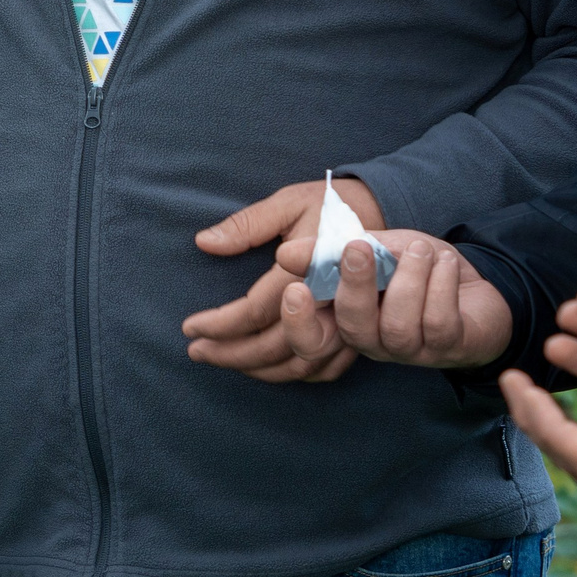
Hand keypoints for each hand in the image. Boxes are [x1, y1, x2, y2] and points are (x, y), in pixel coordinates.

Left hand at [182, 176, 381, 382]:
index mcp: (310, 270)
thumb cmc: (331, 204)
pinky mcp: (359, 333)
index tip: (190, 327)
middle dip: (230, 354)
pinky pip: (324, 369)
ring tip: (222, 359)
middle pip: (275, 347)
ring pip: (298, 365)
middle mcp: (332, 304)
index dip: (220, 324)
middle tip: (196, 351)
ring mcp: (350, 323)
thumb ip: (248, 224)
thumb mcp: (289, 201)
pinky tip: (266, 368)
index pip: (256, 311)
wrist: (386, 211)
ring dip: (257, 369)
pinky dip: (292, 375)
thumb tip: (204, 243)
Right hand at [277, 232, 514, 370]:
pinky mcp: (449, 346)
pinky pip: (438, 321)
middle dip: (354, 286)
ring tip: (421, 249)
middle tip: (358, 247)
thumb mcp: (374, 248)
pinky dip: (441, 283)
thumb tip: (284, 255)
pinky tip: (444, 263)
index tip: (296, 290)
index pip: (311, 340)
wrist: (473, 280)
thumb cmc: (415, 268)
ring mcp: (412, 349)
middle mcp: (375, 341)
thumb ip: (334, 250)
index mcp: (349, 317)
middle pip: (354, 329)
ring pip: (398, 324)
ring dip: (410, 277)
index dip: (298, 324)